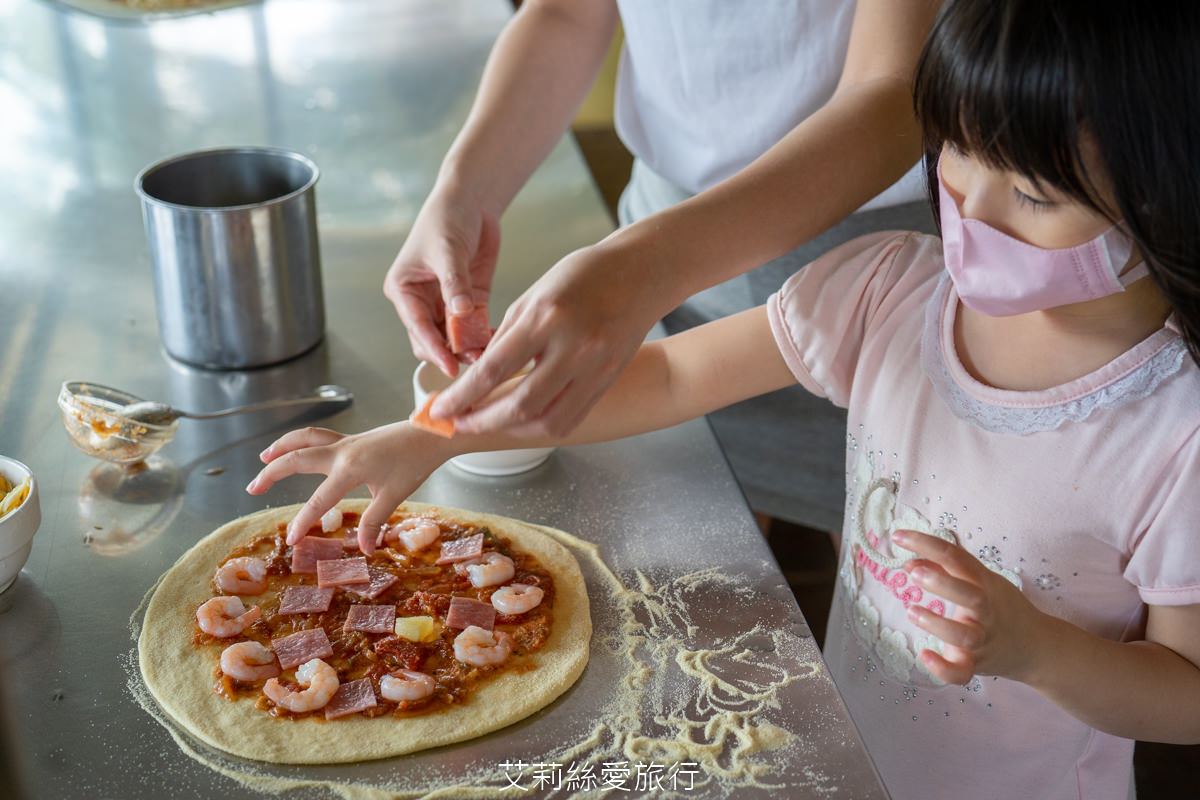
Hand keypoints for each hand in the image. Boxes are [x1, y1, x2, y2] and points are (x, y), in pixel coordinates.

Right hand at [245, 423, 451, 554]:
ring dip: (281, 447)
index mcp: (350, 469)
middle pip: (296, 459)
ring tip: (264, 458)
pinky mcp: (352, 438)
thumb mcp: (394, 495)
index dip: (303, 522)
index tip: (291, 540)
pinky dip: (300, 440)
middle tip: (252, 489)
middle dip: (272, 474)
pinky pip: (318, 436)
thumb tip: (365, 552)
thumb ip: (374, 522)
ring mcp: (345, 442)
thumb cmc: (415, 463)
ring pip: (304, 438)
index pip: (318, 500)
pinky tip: (297, 447)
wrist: (431, 434)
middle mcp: (341, 451)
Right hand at [383, 185, 500, 376]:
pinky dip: (482, 337)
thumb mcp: (448, 250)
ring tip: (489, 356)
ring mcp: (445, 304)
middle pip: (432, 340)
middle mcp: (421, 302)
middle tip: (475, 362)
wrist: (471, 201)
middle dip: (451, 353)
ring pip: (453, 339)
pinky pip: (473, 328)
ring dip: (468, 348)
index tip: (450, 366)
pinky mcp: (468, 302)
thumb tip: (459, 312)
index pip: (417, 326)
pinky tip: (496, 342)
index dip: (434, 348)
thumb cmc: (447, 217)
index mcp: (403, 289)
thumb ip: (454, 283)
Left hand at [431, 242, 660, 437]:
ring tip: (488, 422)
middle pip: (520, 404)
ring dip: (511, 429)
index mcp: (547, 318)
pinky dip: (541, 426)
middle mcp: (573, 346)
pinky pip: (570, 418)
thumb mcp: (534, 295)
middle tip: (458, 423)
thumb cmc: (583, 276)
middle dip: (482, 421)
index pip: (494, 370)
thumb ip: (506, 337)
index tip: (439, 411)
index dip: (462, 397)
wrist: (640, 274)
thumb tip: (478, 374)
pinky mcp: (608, 380)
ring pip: (547, 421)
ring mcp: (595, 367)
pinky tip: (522, 420)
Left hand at [893, 529, 1051, 685]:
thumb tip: (910, 562)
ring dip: (937, 624)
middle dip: (943, 584)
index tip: (898, 536)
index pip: (956, 557)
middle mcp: (987, 611)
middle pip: (971, 597)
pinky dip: (943, 668)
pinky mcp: (977, 665)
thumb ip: (946, 570)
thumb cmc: (999, 607)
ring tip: (912, 611)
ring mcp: (984, 640)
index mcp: (985, 584)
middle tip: (914, 573)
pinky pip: (962, 673)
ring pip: (965, 636)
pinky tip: (925, 655)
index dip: (927, 544)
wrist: (1036, 647)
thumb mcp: (979, 581)